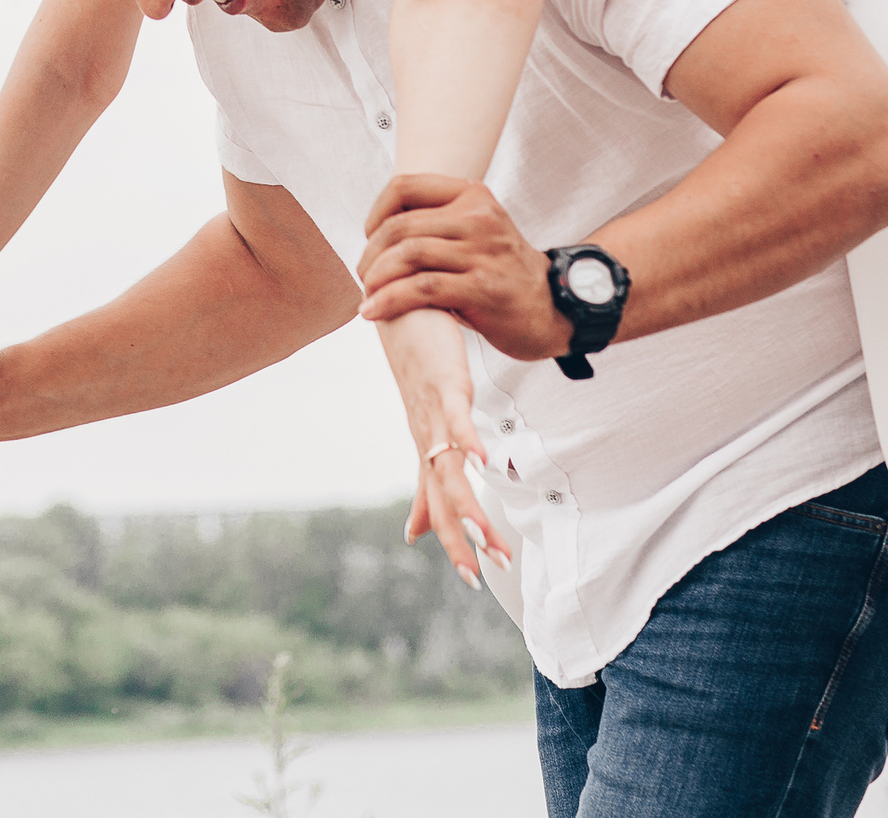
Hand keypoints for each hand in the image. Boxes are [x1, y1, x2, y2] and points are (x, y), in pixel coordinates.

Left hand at [357, 173, 569, 360]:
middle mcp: (478, 218)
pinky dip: (390, 300)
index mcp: (473, 196)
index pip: (406, 186)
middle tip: (364, 276)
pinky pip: (422, 289)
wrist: (555, 307)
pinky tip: (374, 311)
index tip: (370, 236)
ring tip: (367, 296)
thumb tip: (379, 229)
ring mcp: (483, 253)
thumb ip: (439, 221)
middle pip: (400, 225)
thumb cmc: (504, 272)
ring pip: (408, 254)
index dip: (376, 212)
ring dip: (376, 278)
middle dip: (371, 254)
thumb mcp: (478, 231)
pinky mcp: (483, 289)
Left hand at [374, 307, 512, 588]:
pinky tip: (481, 462)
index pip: (442, 504)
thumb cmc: (416, 363)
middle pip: (444, 496)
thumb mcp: (427, 423)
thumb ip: (428, 473)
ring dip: (469, 504)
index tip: (473, 578)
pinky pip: (457, 415)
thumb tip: (417, 524)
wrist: (399, 309)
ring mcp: (434, 411)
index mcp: (428, 447)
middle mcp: (427, 436)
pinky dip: (467, 439)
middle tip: (477, 577)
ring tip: (488, 538)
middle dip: (461, 537)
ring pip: (450, 467)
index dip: (455, 541)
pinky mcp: (444, 382)